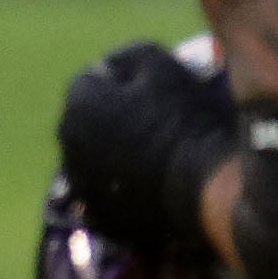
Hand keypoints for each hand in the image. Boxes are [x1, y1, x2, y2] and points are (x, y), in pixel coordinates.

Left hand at [57, 36, 238, 254]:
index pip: (91, 81)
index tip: (152, 91)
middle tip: (153, 121)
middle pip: (87, 121)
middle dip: (110, 117)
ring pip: (93, 160)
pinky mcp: (102, 221)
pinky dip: (120, 190)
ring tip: (153, 155)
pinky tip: (149, 185)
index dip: (122, 81)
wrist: (209, 187)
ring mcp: (83, 189)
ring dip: (112, 154)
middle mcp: (68, 148)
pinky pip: (105, 196)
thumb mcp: (160, 65)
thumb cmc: (187, 120)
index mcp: (78, 106)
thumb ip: (126, 57)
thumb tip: (108, 68)